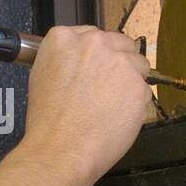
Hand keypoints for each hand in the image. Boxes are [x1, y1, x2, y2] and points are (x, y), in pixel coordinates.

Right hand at [21, 25, 152, 183]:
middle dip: (117, 63)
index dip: (96, 56)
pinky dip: (135, 104)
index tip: (94, 70)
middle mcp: (93, 43)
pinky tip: (117, 118)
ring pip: (138, 64)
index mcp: (64, 38)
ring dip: (130, 81)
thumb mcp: (42, 76)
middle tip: (105, 89)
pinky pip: (144, 90)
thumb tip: (82, 61)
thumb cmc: (48, 121)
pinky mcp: (138, 85)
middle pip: (120, 44)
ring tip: (111, 106)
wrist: (60, 150)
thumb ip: (65, 59)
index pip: (93, 35)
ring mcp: (119, 62)